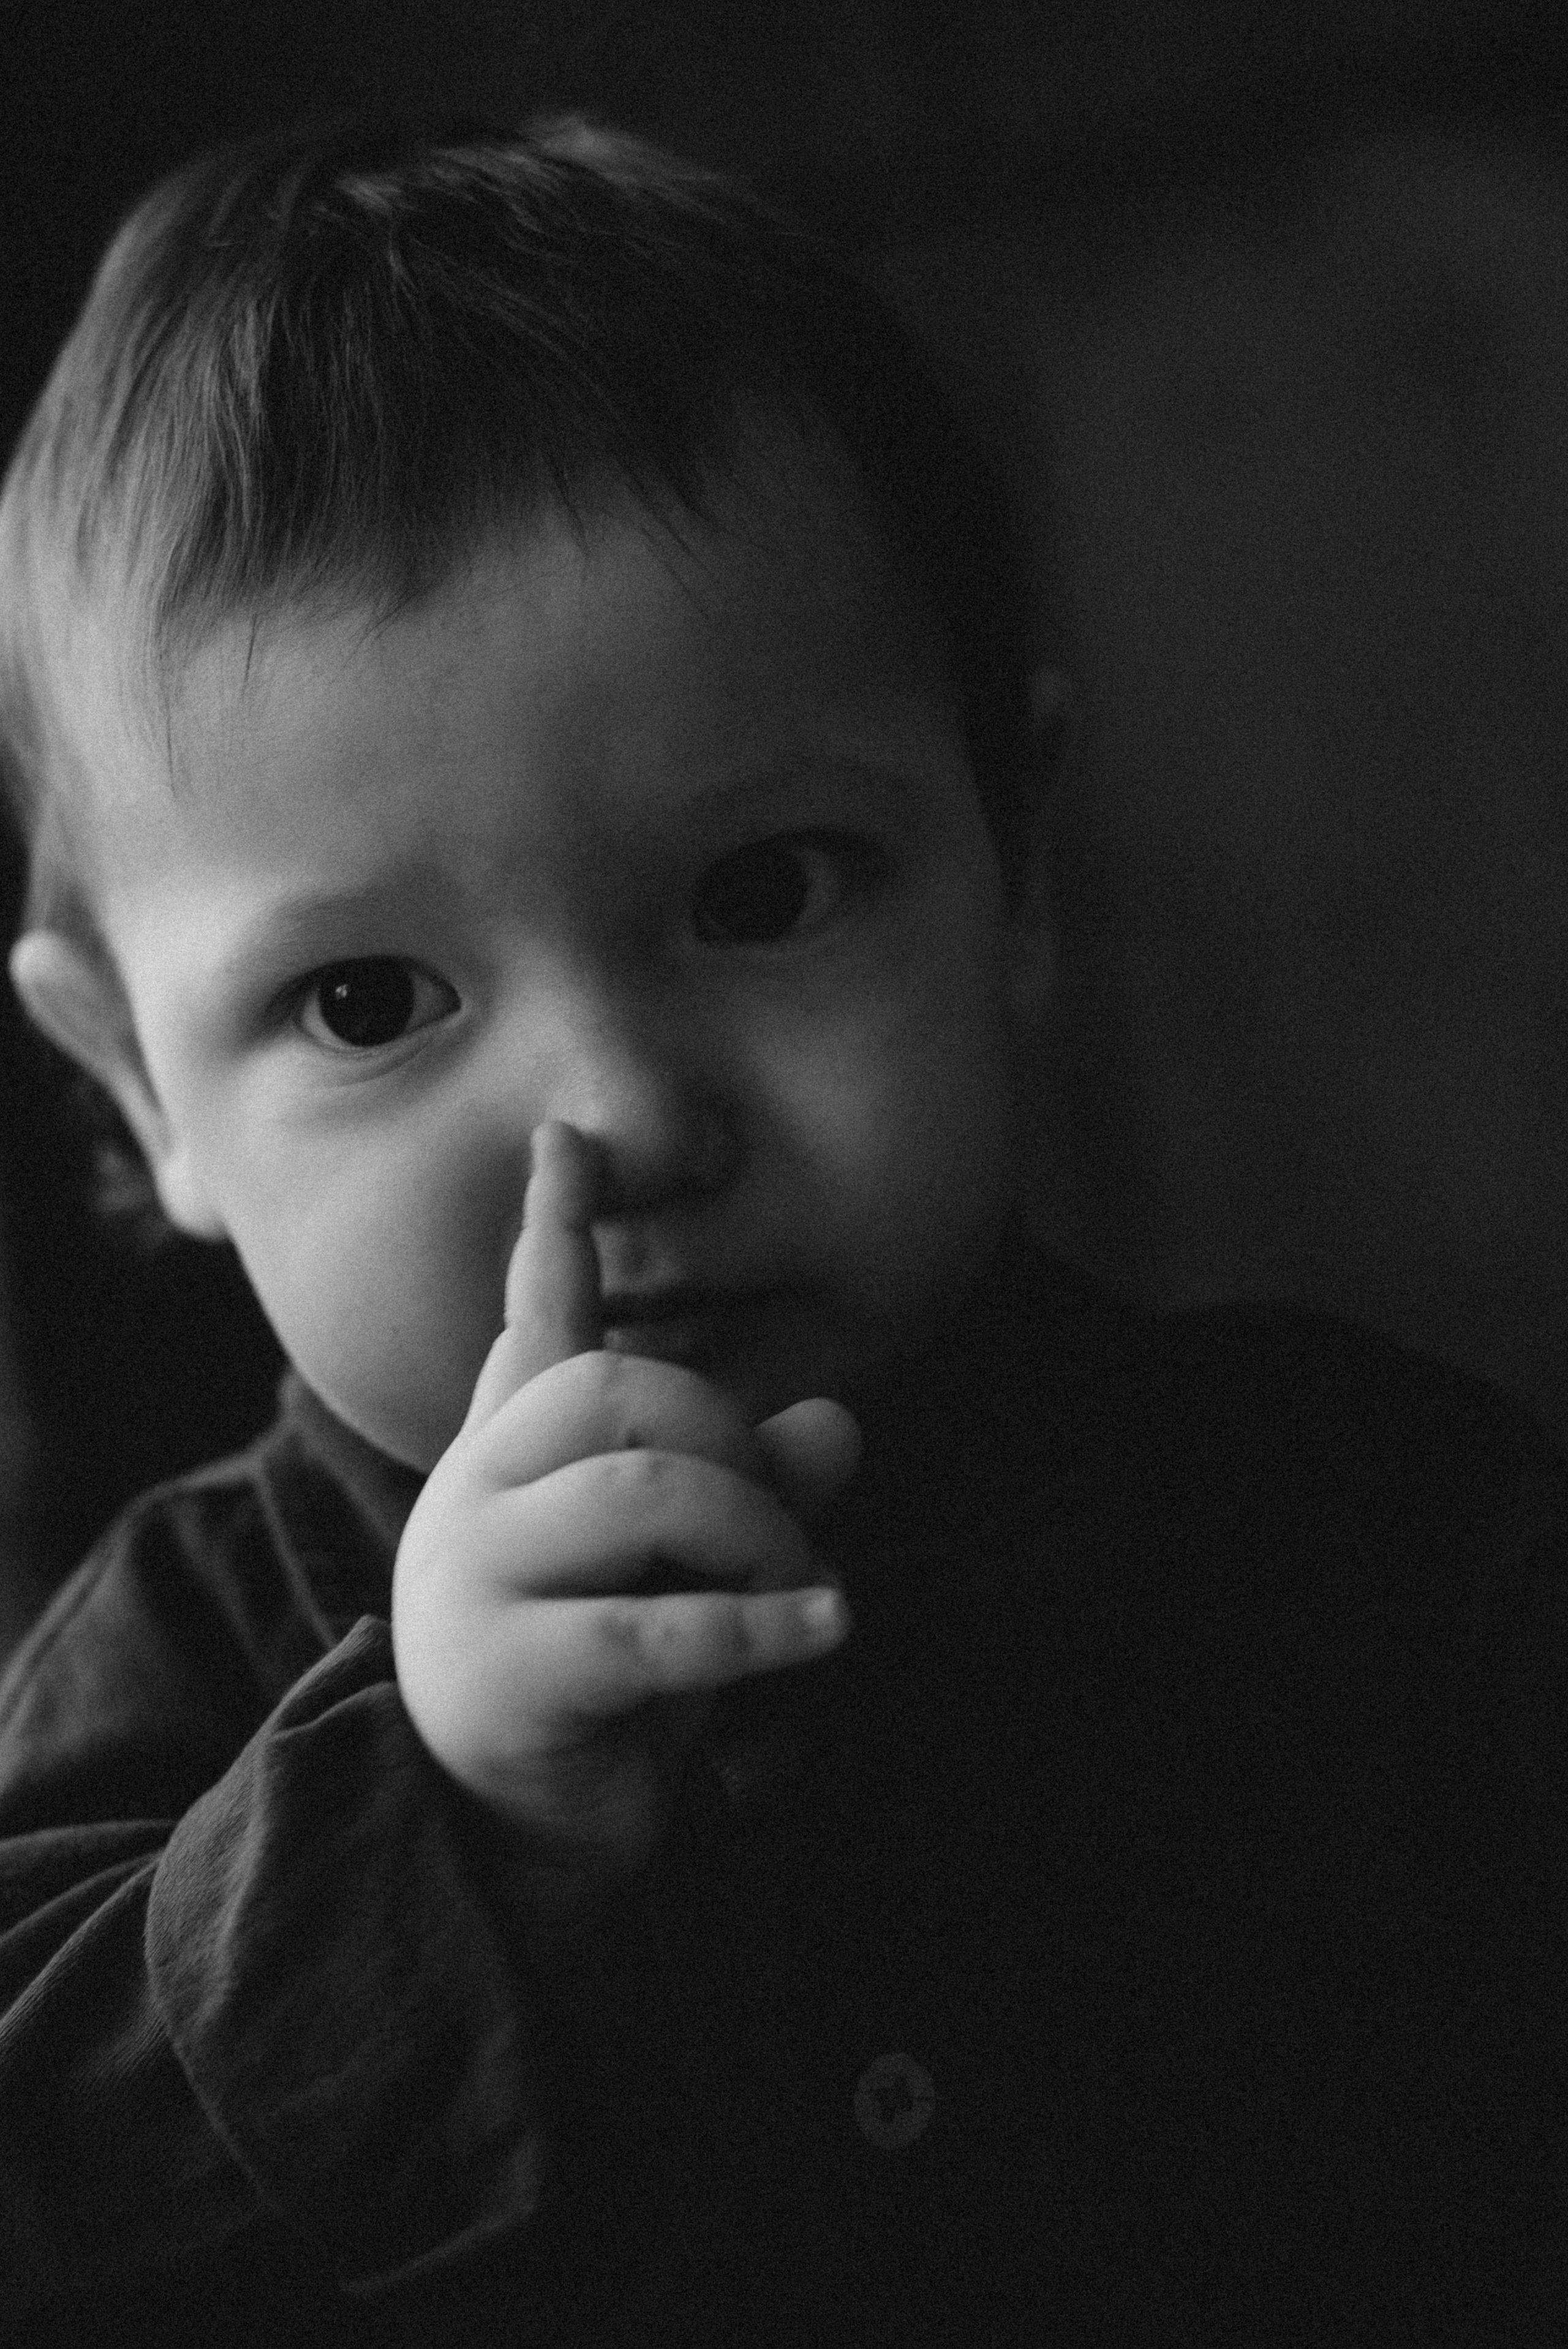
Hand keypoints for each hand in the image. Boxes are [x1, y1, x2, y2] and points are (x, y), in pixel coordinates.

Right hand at [391, 1121, 859, 1869]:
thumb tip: (841, 1423)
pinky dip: (762, 1626)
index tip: (569, 1135)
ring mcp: (476, 1580)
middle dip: (736, 1445)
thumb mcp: (690, 1568)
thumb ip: (758, 1487)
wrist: (515, 1836)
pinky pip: (655, 1626)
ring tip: (803, 1595)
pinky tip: (828, 1631)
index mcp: (512, 1453)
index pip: (532, 1322)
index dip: (554, 1229)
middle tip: (790, 1534)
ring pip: (646, 1491)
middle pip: (623, 1391)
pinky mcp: (504, 1675)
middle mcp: (477, 1495)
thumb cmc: (611, 1680)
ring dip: (758, 1536)